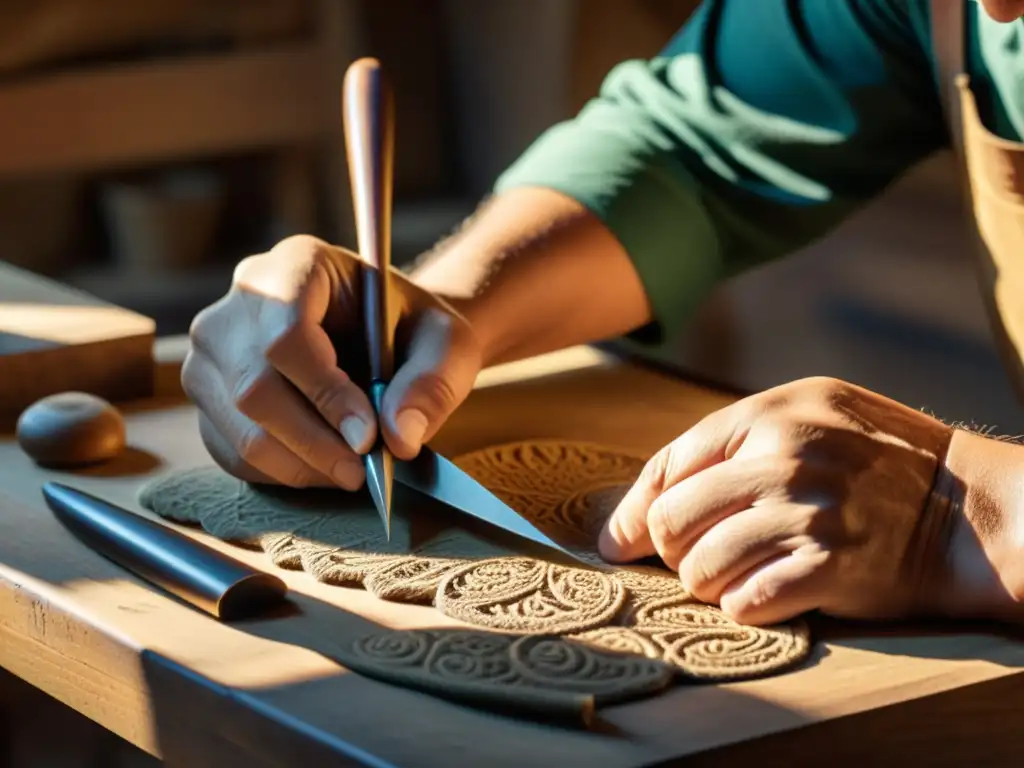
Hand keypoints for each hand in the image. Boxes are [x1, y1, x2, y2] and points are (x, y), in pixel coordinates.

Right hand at [182, 235, 482, 488]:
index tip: (368, 436)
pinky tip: (323, 469)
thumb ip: (431, 384)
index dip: (325, 393)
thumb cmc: (415, 332)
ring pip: (237, 426)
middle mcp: (241, 300)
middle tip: (363, 471)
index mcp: (297, 265)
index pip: (288, 334)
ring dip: (298, 465)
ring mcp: (214, 349)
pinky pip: (230, 450)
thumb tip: (400, 439)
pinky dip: (279, 473)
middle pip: (253, 386)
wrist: (393, 338)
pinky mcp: (209, 395)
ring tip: (350, 473)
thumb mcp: (445, 345)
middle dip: (312, 442)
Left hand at [599, 376, 954, 625]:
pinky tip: (763, 595)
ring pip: (699, 568)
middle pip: (671, 520)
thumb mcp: (808, 417)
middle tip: (694, 559)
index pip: (670, 465)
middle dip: (672, 550)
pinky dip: (743, 607)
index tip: (619, 543)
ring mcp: (807, 513)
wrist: (968, 511)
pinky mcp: (829, 568)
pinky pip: (744, 602)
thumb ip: (727, 447)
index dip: (635, 511)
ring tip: (734, 577)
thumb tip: (636, 512)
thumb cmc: (876, 462)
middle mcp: (784, 458)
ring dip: (707, 583)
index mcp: (772, 413)